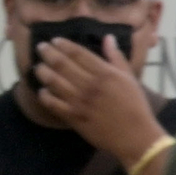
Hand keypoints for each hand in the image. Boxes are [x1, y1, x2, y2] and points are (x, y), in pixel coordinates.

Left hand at [27, 25, 162, 165]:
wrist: (136, 137)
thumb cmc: (135, 107)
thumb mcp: (130, 79)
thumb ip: (116, 58)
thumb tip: (108, 37)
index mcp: (105, 74)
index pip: (78, 53)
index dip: (63, 44)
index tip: (55, 40)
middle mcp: (90, 85)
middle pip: (61, 64)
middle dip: (48, 53)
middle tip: (41, 47)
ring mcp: (80, 101)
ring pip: (53, 81)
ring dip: (43, 71)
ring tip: (39, 67)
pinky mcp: (74, 117)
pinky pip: (52, 103)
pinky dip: (44, 95)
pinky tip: (43, 91)